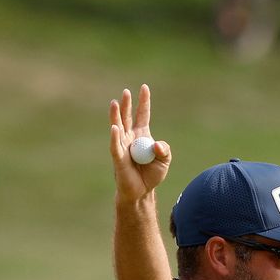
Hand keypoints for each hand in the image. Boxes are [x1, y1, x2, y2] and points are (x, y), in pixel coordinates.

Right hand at [109, 84, 171, 201]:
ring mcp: (122, 146)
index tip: (144, 87)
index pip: (142, 115)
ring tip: (116, 103)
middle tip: (127, 92)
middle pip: (128, 117)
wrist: (142, 192)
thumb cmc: (152, 175)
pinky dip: (115, 136)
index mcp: (142, 135)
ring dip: (117, 115)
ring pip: (118, 127)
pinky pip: (115, 145)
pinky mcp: (118, 157)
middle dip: (127, 105)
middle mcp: (130, 138)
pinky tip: (115, 127)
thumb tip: (157, 145)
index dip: (143, 102)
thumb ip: (165, 150)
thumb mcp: (165, 161)